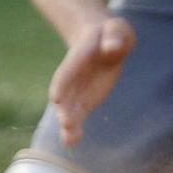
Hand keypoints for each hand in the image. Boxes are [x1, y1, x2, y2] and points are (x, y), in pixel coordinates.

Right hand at [48, 16, 134, 146]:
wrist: (103, 40)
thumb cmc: (112, 33)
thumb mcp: (116, 29)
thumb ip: (114, 36)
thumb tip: (111, 47)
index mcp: (80, 55)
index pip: (70, 68)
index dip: (63, 82)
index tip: (56, 97)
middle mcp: (73, 75)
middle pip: (66, 92)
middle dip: (65, 109)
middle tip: (67, 123)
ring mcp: (77, 88)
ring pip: (69, 107)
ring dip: (68, 123)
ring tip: (69, 139)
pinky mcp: (84, 100)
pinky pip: (77, 115)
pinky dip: (74, 128)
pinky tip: (72, 143)